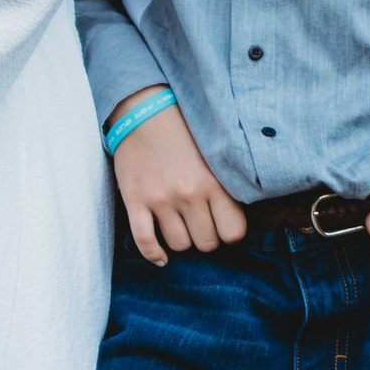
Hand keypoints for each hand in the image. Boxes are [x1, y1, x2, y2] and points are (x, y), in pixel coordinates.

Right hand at [111, 97, 247, 265]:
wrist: (144, 111)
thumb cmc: (185, 133)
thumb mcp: (215, 156)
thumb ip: (225, 187)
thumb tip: (233, 222)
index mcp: (214, 183)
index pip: (233, 234)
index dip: (229, 232)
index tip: (222, 223)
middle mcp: (188, 194)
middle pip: (206, 244)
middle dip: (204, 237)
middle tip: (199, 223)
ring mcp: (160, 199)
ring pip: (178, 246)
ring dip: (181, 240)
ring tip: (180, 225)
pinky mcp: (135, 200)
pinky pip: (144, 241)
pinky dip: (153, 255)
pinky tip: (161, 257)